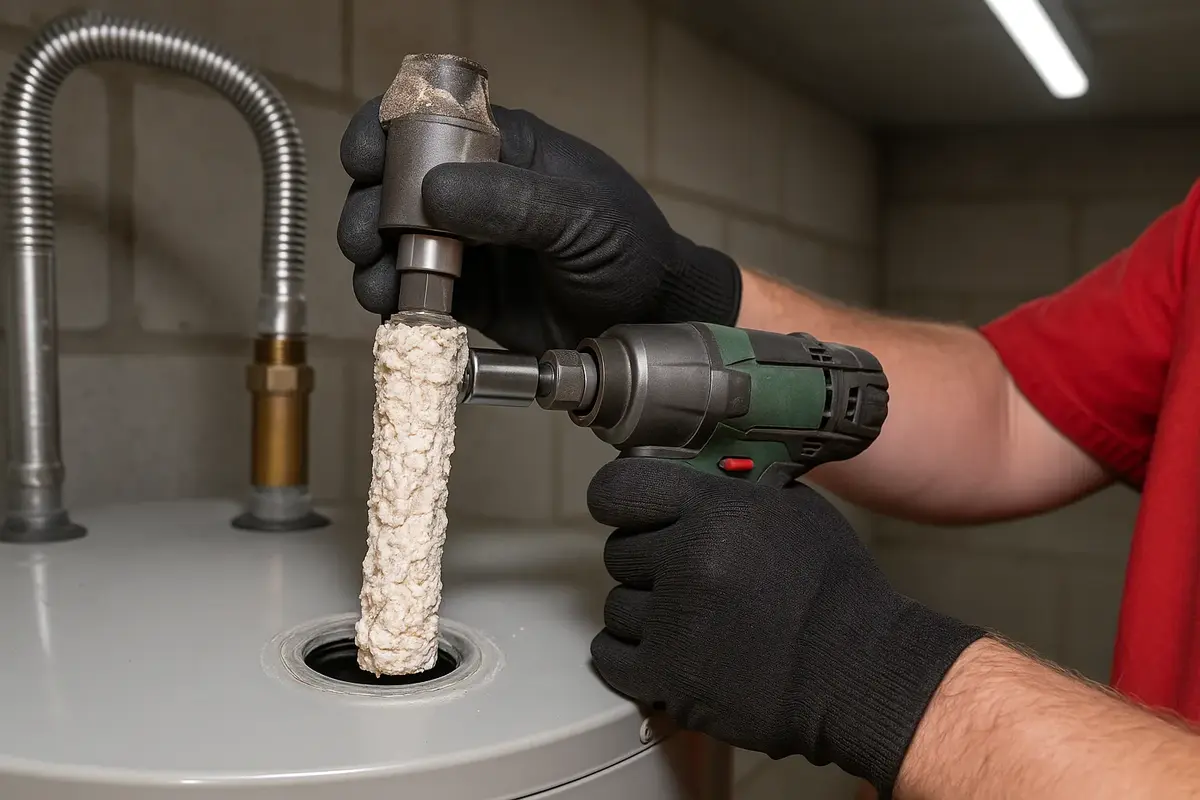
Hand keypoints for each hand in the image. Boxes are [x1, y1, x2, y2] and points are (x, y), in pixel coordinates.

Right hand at [338, 98, 741, 352]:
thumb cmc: (629, 251)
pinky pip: (411, 290)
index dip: (383, 133)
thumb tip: (433, 193)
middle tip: (366, 239)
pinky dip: (392, 297)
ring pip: (392, 239)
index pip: (426, 121)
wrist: (648, 321)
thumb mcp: (581, 215)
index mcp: (504, 149)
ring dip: (371, 257)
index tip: (364, 160)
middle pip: (392, 184)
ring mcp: (465, 244)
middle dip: (367, 207)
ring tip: (377, 282)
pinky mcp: (465, 296)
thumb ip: (512, 201)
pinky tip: (394, 307)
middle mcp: (474, 191)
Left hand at [586, 458, 984, 794]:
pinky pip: (610, 656)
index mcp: (716, 510)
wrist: (860, 672)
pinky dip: (630, 656)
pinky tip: (663, 650)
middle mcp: (689, 558)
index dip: (621, 501)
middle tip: (685, 577)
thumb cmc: (833, 591)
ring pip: (616, 605)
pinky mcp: (669, 676)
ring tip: (689, 620)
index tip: (630, 513)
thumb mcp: (791, 509)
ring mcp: (675, 620)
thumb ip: (730, 491)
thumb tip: (685, 478)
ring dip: (644, 613)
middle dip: (647, 562)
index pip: (619, 488)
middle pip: (619, 550)